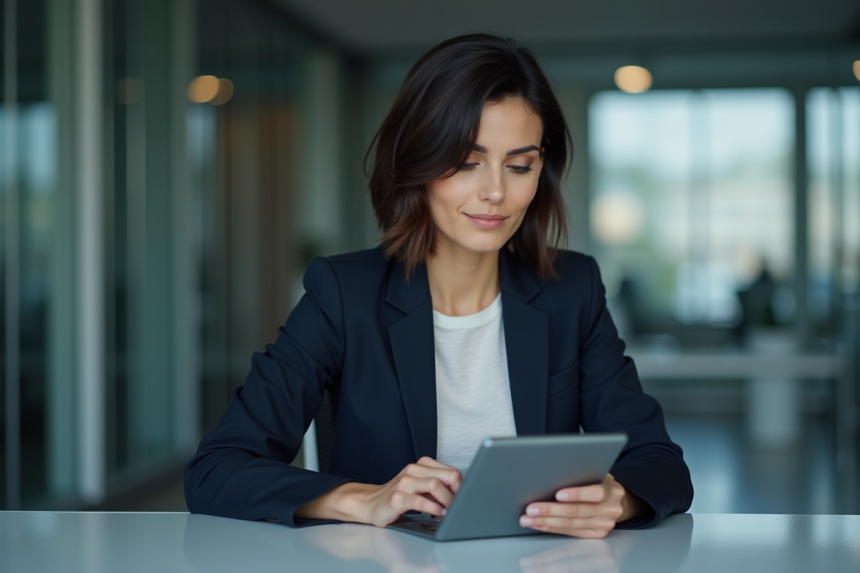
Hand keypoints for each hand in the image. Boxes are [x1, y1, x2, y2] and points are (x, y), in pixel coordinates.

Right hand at [296, 457, 462, 526]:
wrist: (370, 503)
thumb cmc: (400, 496)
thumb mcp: (421, 488)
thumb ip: (438, 487)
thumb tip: (462, 495)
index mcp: (422, 465)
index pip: (451, 471)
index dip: (462, 486)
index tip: (465, 499)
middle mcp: (413, 470)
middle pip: (447, 476)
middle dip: (458, 493)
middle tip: (460, 506)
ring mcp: (404, 482)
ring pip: (435, 485)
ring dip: (447, 500)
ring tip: (449, 511)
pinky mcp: (397, 498)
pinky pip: (420, 501)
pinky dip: (433, 508)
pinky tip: (437, 514)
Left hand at [518, 473, 634, 538]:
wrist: (616, 501)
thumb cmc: (599, 481)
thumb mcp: (596, 473)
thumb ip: (581, 474)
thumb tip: (552, 473)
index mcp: (612, 491)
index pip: (596, 493)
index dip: (576, 494)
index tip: (558, 494)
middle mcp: (610, 510)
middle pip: (577, 512)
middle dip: (551, 510)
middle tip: (531, 508)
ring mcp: (603, 525)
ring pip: (570, 524)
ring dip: (545, 522)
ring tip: (528, 519)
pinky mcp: (595, 535)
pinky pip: (569, 532)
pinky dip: (551, 528)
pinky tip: (538, 524)